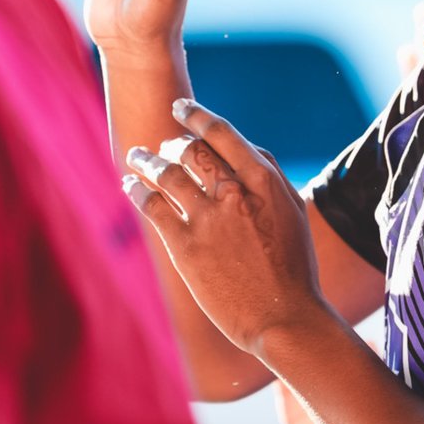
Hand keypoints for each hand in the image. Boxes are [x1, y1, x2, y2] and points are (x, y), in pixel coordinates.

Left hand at [122, 100, 321, 353]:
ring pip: (167, 173)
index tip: (181, 107)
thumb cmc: (293, 265)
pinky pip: (153, 206)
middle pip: (192, 150)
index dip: (196, 115)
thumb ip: (269, 176)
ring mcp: (207, 219)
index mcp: (263, 179)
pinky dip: (138, 189)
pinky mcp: (185, 247)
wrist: (282, 315)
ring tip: (136, 156)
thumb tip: (245, 149)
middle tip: (164, 143)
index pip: (222, 133)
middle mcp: (233, 192)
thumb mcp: (292, 211)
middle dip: (172, 141)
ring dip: (147, 159)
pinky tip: (130, 185)